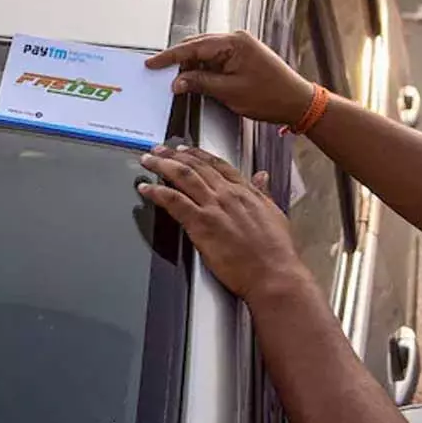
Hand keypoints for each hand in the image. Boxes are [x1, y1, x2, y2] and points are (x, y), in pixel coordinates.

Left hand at [138, 144, 313, 300]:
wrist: (273, 273)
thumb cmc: (276, 252)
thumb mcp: (274, 214)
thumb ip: (263, 193)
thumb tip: (262, 176)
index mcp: (245, 191)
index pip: (217, 164)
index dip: (198, 154)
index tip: (185, 149)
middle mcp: (227, 194)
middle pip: (196, 166)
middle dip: (174, 154)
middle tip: (159, 149)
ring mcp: (213, 207)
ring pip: (182, 176)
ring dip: (162, 165)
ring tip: (148, 160)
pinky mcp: (201, 224)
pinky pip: (173, 201)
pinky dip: (157, 192)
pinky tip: (146, 188)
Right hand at [145, 30, 316, 126]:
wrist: (297, 101)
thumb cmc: (271, 96)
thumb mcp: (229, 92)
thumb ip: (200, 83)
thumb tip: (178, 82)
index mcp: (233, 43)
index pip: (192, 47)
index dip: (169, 57)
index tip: (152, 64)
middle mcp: (236, 39)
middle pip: (197, 46)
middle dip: (178, 61)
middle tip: (160, 74)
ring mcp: (240, 46)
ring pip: (205, 53)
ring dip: (191, 66)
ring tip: (177, 81)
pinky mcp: (242, 55)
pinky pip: (216, 58)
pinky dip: (204, 69)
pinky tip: (196, 80)